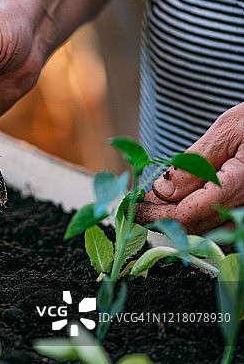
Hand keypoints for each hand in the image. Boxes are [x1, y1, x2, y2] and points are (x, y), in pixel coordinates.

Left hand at [135, 103, 243, 232]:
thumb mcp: (227, 131)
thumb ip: (195, 162)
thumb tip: (162, 191)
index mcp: (241, 187)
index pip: (188, 216)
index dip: (154, 215)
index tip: (130, 208)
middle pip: (196, 229)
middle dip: (162, 219)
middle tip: (138, 206)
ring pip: (209, 233)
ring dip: (180, 221)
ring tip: (156, 204)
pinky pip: (223, 228)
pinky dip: (199, 218)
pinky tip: (182, 203)